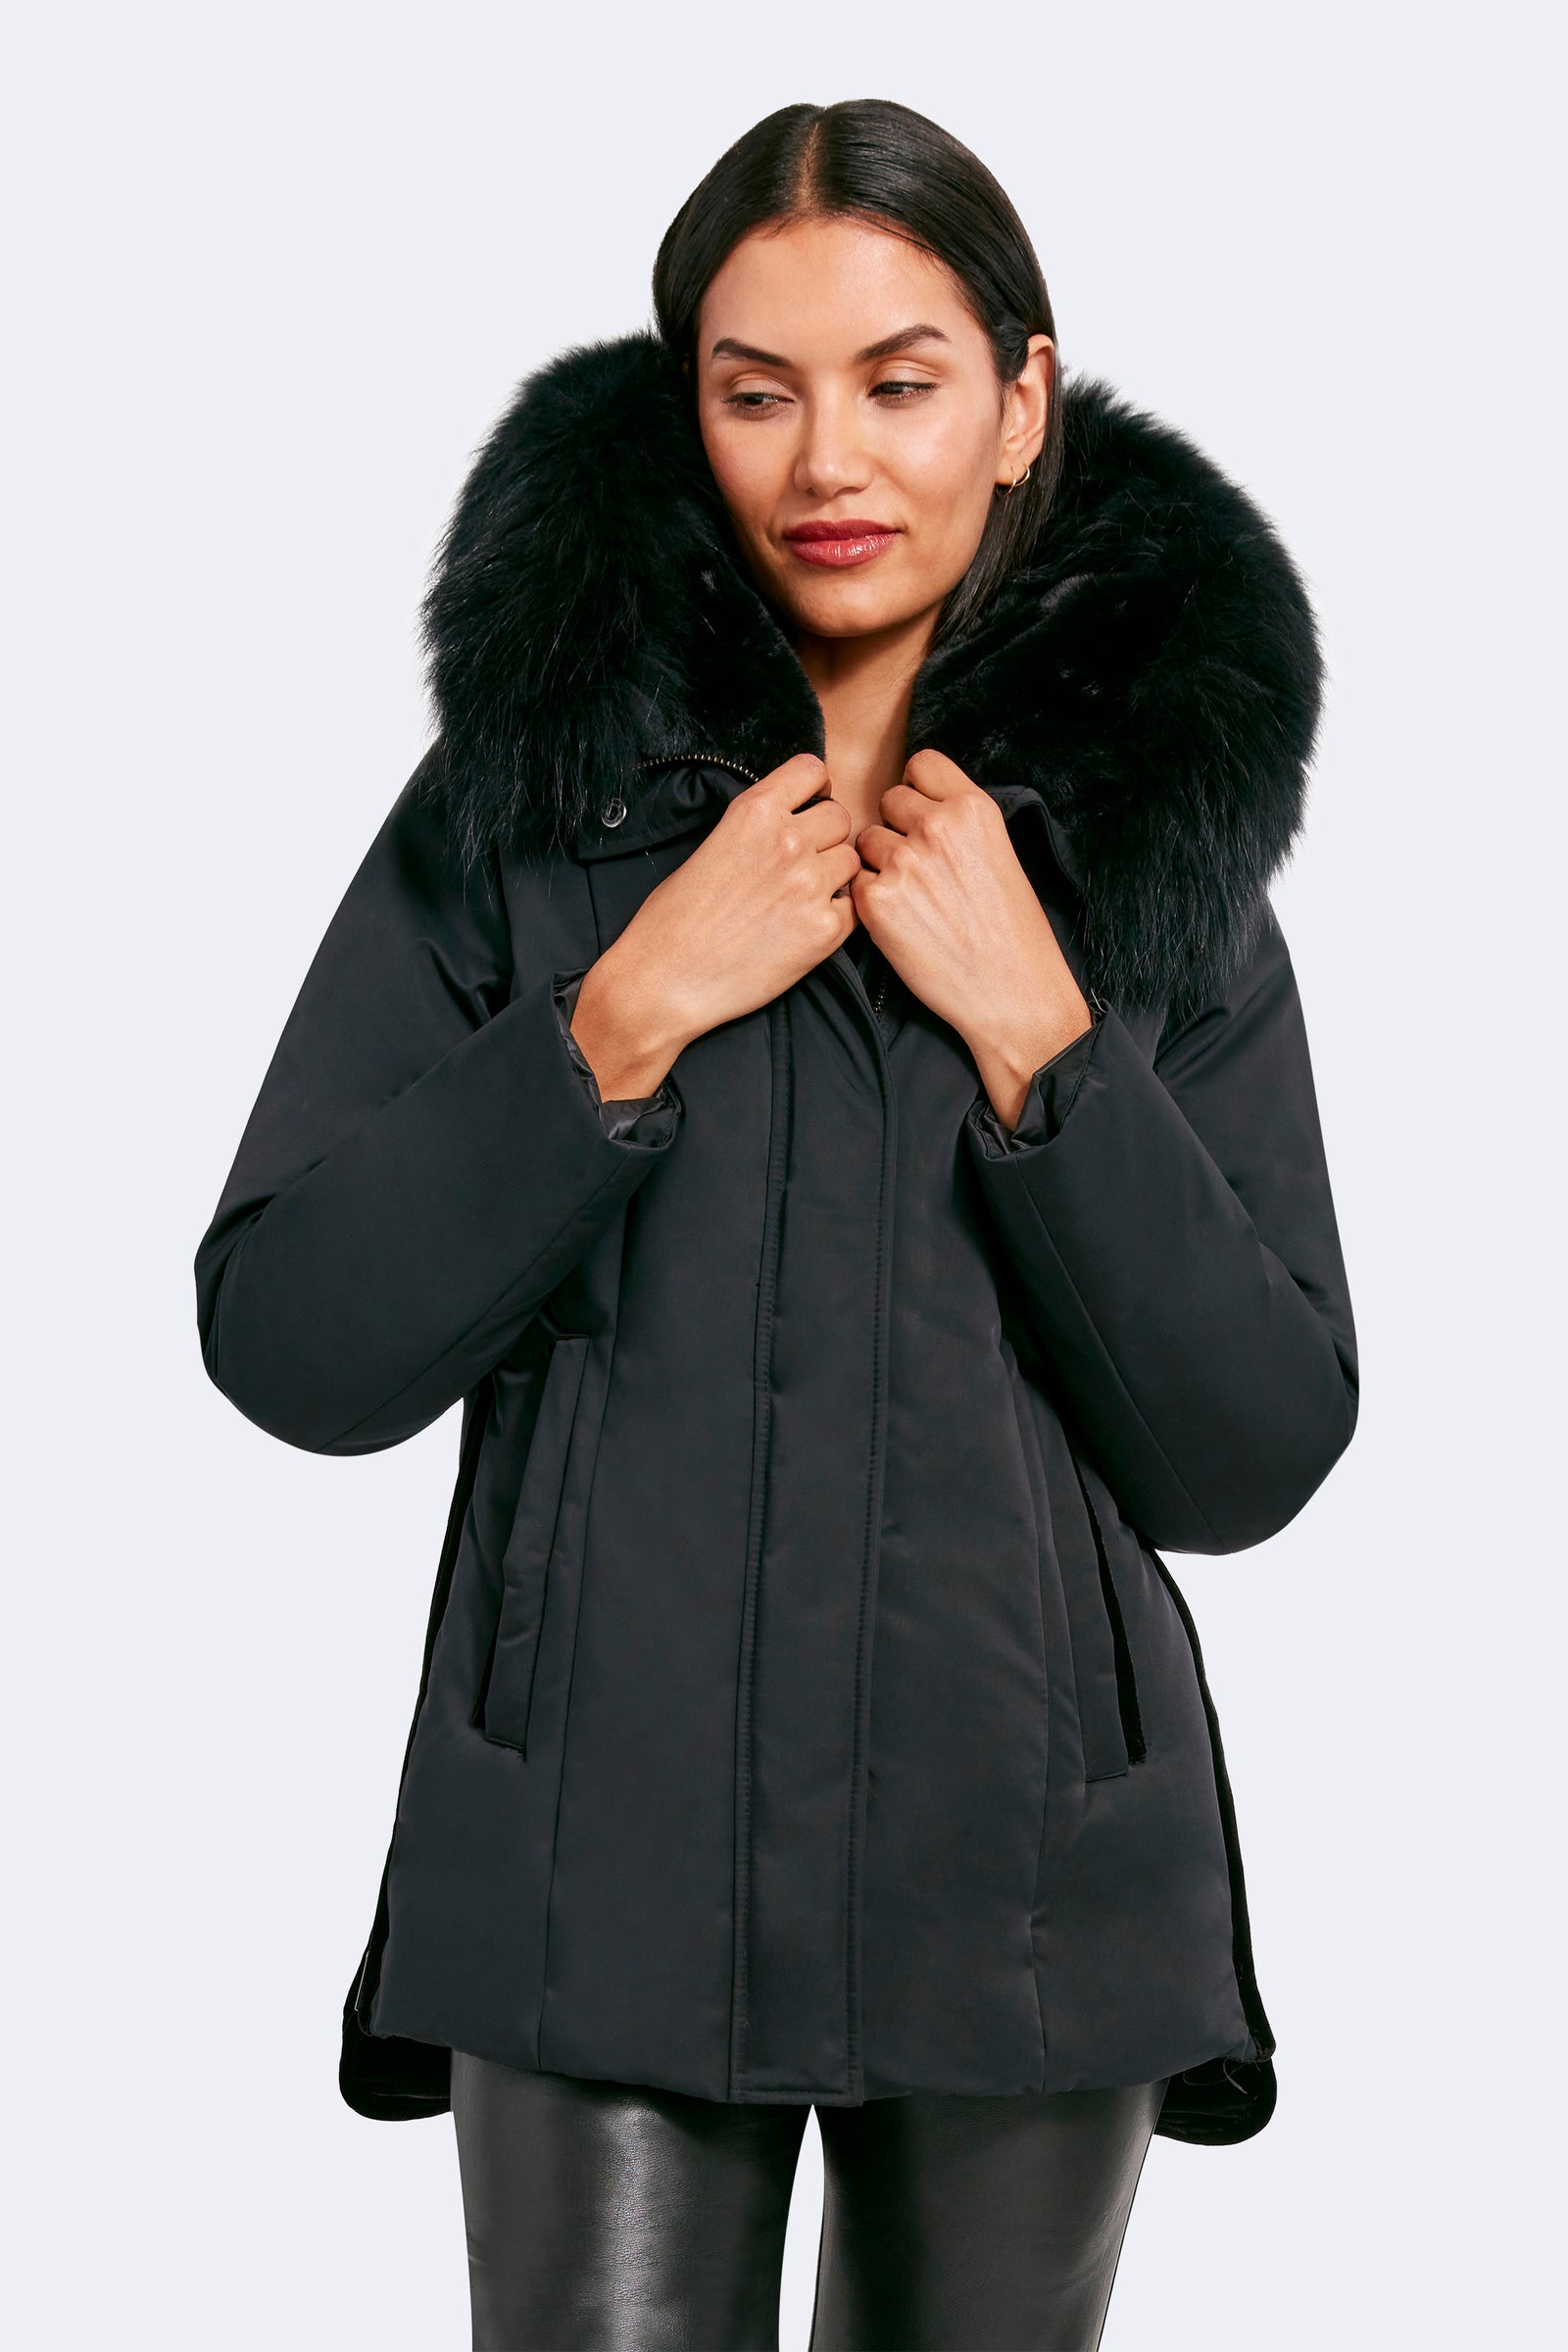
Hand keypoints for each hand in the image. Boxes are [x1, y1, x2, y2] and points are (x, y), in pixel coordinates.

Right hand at [570, 755, 859, 1096]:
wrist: (664, 980)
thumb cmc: (672, 919)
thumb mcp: (709, 846)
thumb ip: (756, 828)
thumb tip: (790, 821)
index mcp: (754, 812)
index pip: (812, 770)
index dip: (814, 789)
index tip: (808, 807)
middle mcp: (788, 841)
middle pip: (840, 817)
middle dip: (826, 835)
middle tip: (803, 862)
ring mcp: (810, 885)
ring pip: (851, 860)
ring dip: (834, 874)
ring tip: (803, 896)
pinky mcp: (824, 930)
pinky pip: (854, 906)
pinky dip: (838, 914)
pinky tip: (806, 925)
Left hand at [852, 749, 1091, 1129]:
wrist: (1012, 990)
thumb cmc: (1011, 929)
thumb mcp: (999, 853)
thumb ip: (959, 822)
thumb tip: (917, 805)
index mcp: (973, 808)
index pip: (921, 764)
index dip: (917, 789)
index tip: (922, 813)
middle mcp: (936, 827)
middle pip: (888, 800)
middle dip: (897, 827)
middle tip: (920, 868)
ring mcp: (903, 863)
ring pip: (867, 842)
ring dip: (880, 864)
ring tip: (914, 899)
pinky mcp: (876, 902)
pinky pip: (855, 883)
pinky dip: (870, 900)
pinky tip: (901, 922)